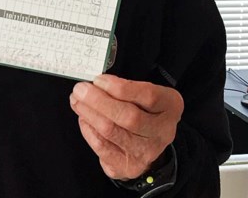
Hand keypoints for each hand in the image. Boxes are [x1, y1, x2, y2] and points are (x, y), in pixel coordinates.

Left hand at [69, 73, 183, 179]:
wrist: (150, 144)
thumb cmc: (144, 111)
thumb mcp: (145, 93)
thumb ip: (125, 87)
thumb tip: (95, 84)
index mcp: (170, 106)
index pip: (148, 96)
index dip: (119, 88)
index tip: (98, 80)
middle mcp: (162, 132)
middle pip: (128, 117)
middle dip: (98, 101)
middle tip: (80, 90)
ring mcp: (146, 152)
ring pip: (111, 132)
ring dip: (88, 114)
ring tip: (77, 101)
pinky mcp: (128, 166)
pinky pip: (102, 147)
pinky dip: (88, 130)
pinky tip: (83, 119)